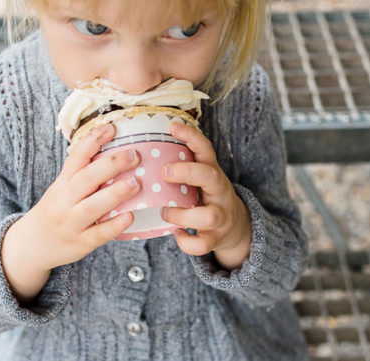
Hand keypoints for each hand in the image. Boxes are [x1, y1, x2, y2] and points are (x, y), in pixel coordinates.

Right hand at [0, 123, 138, 299]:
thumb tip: (115, 152)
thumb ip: (82, 175)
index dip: (93, 141)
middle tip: (135, 155)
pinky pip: (98, 234)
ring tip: (137, 183)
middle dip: (111, 164)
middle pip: (86, 178)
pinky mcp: (80, 243)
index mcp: (62, 184)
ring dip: (115, 194)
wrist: (31, 244)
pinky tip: (130, 216)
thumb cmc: (54, 211)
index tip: (112, 128)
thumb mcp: (61, 189)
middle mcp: (64, 201)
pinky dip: (114, 225)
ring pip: (92, 206)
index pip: (76, 157)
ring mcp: (71, 223)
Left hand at [160, 122, 251, 269]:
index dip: (191, 137)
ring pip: (208, 216)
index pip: (205, 149)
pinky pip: (203, 244)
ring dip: (182, 214)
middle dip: (188, 172)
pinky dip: (187, 243)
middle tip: (165, 172)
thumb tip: (134, 150)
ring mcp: (220, 215)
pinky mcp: (216, 237)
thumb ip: (177, 165)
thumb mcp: (198, 177)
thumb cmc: (204, 196)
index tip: (172, 126)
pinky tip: (176, 234)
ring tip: (165, 212)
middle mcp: (219, 191)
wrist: (235, 226)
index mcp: (211, 172)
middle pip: (211, 177)